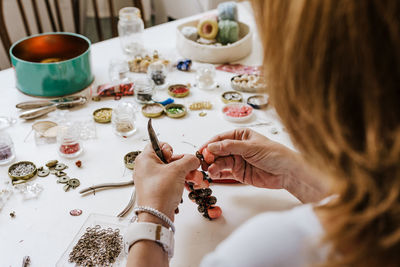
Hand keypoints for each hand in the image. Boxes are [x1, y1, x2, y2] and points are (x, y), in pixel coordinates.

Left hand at [133, 143, 199, 219]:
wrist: (156, 216)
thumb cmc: (160, 193)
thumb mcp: (177, 170)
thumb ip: (188, 160)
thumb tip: (194, 159)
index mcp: (145, 159)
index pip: (156, 144)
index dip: (169, 149)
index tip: (174, 157)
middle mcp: (146, 168)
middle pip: (169, 159)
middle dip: (185, 165)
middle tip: (193, 170)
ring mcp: (151, 180)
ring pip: (172, 171)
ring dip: (186, 175)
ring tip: (196, 181)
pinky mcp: (157, 190)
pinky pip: (170, 182)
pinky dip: (180, 183)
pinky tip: (189, 187)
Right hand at [200, 128, 328, 201]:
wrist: (287, 172)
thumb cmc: (274, 154)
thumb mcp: (251, 147)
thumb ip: (230, 147)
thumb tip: (212, 146)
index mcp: (240, 136)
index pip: (220, 139)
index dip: (210, 144)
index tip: (201, 151)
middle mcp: (237, 148)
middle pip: (217, 151)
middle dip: (209, 157)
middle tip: (204, 162)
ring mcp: (237, 161)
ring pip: (219, 162)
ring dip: (213, 166)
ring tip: (211, 170)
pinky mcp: (239, 173)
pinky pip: (224, 173)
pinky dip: (218, 175)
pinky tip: (214, 175)